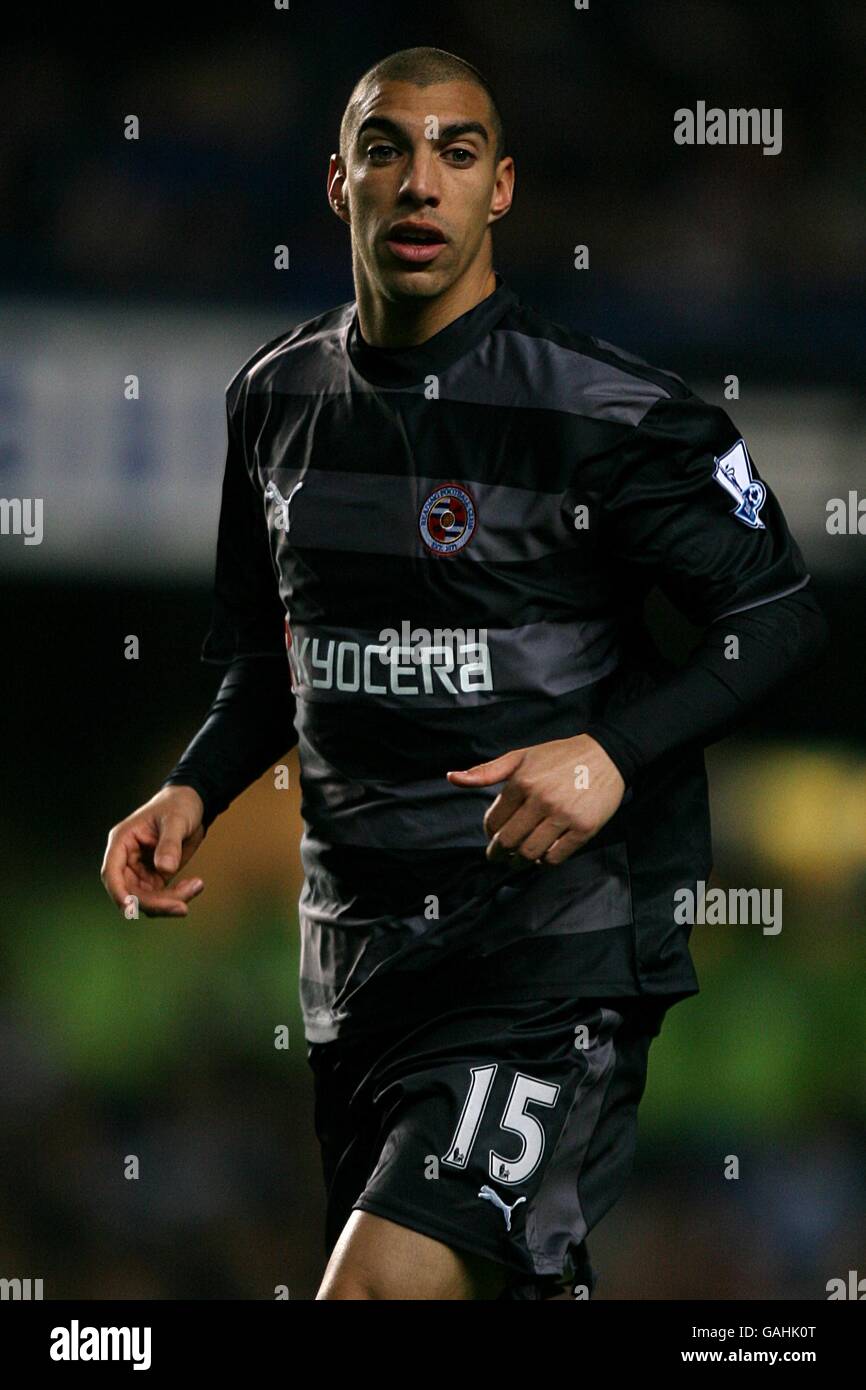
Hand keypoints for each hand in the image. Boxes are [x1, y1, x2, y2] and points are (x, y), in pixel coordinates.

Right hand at [100, 785, 205, 917]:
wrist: (193, 805)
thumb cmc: (179, 805)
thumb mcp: (176, 821)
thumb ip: (169, 844)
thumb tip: (165, 869)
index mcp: (122, 841)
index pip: (111, 872)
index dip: (118, 892)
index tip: (130, 908)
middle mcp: (127, 858)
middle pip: (130, 892)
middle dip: (154, 903)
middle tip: (182, 906)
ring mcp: (140, 870)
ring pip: (145, 899)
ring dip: (169, 902)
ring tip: (197, 886)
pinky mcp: (155, 877)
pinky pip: (160, 897)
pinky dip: (177, 897)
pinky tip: (196, 885)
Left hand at [446, 735, 625, 866]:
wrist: (606, 755)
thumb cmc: (559, 756)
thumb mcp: (521, 756)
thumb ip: (486, 771)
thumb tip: (451, 778)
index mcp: (522, 782)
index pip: (493, 821)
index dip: (489, 833)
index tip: (493, 835)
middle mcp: (541, 799)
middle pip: (509, 841)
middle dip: (498, 853)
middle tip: (498, 857)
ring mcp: (564, 815)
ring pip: (530, 852)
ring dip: (519, 861)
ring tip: (518, 860)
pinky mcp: (584, 828)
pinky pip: (556, 857)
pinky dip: (544, 861)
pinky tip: (542, 855)